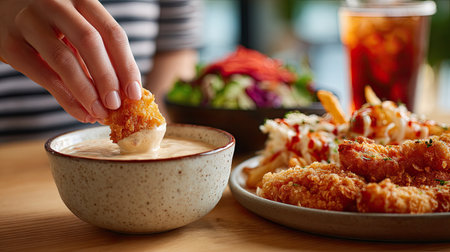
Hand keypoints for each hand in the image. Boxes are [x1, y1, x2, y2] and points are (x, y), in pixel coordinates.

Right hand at [0, 0, 141, 122]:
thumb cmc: (50, 21)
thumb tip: (125, 91)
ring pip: (64, 60)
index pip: (112, 33)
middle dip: (107, 78)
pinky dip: (65, 98)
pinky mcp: (8, 42)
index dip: (127, 66)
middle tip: (116, 106)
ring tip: (99, 113)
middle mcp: (55, 4)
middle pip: (90, 43)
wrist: (2, 5)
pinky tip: (79, 112)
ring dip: (86, 92)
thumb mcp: (76, 25)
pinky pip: (42, 75)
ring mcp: (29, 21)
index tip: (135, 93)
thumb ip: (97, 51)